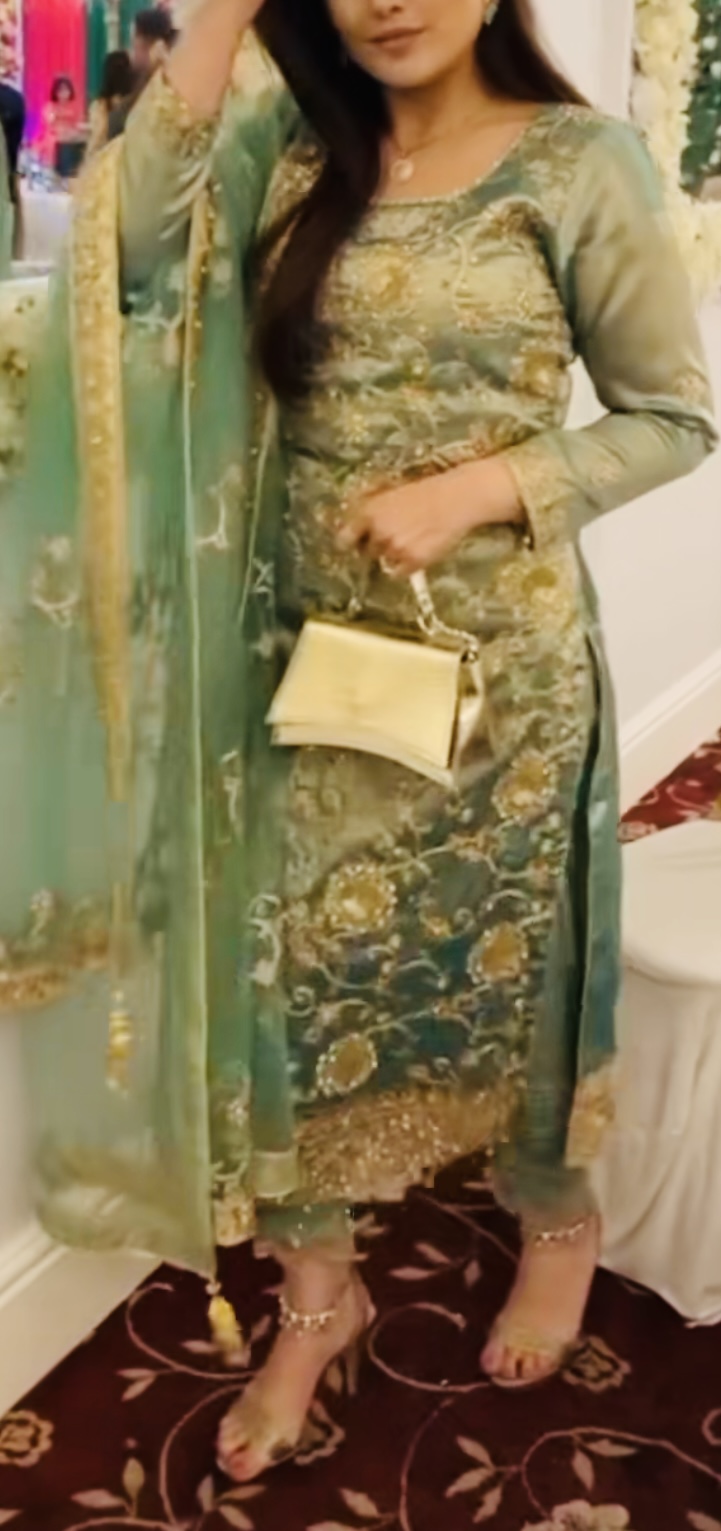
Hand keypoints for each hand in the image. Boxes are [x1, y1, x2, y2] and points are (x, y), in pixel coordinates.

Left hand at [338, 459, 524, 575]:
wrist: (457, 499)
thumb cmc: (426, 493)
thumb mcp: (391, 495)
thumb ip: (372, 513)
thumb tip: (356, 530)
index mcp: (369, 512)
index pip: (345, 539)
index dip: (349, 544)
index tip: (353, 547)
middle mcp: (378, 532)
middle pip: (367, 553)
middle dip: (378, 548)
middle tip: (397, 537)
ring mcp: (395, 548)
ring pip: (385, 562)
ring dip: (394, 556)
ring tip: (413, 540)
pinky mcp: (413, 561)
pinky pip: (399, 573)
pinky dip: (407, 567)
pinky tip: (420, 550)